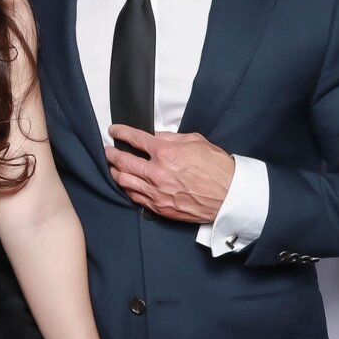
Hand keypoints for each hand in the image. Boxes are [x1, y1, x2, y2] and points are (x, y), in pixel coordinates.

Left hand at [104, 125, 235, 223]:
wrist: (230, 196)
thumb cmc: (218, 168)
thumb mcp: (195, 141)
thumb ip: (171, 138)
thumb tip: (155, 138)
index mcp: (166, 153)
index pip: (134, 139)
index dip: (120, 132)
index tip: (114, 130)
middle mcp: (157, 173)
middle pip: (123, 161)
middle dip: (111, 154)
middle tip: (107, 150)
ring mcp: (157, 192)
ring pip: (125, 181)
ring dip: (116, 172)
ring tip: (113, 167)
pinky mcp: (160, 208)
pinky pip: (135, 197)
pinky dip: (128, 189)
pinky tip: (126, 184)